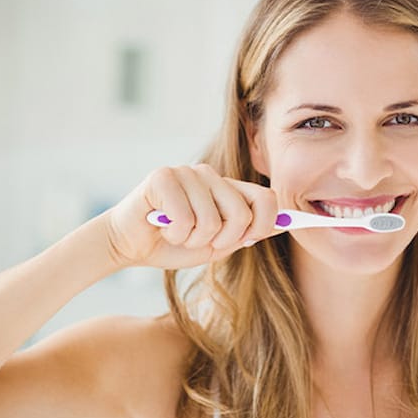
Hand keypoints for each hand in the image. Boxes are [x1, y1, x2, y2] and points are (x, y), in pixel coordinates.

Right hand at [105, 164, 280, 268]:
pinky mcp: (163, 177)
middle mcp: (210, 174)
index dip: (263, 226)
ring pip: (211, 221)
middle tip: (198, 240)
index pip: (266, 198)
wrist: (130, 245)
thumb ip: (248, 232)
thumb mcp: (218, 244)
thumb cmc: (174, 244)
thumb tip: (287, 223)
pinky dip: (174, 235)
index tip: (246, 240)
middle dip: (222, 241)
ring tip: (176, 233)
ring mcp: (186, 172)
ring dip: (192, 240)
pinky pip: (185, 219)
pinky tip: (162, 226)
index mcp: (226, 187)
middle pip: (241, 214)